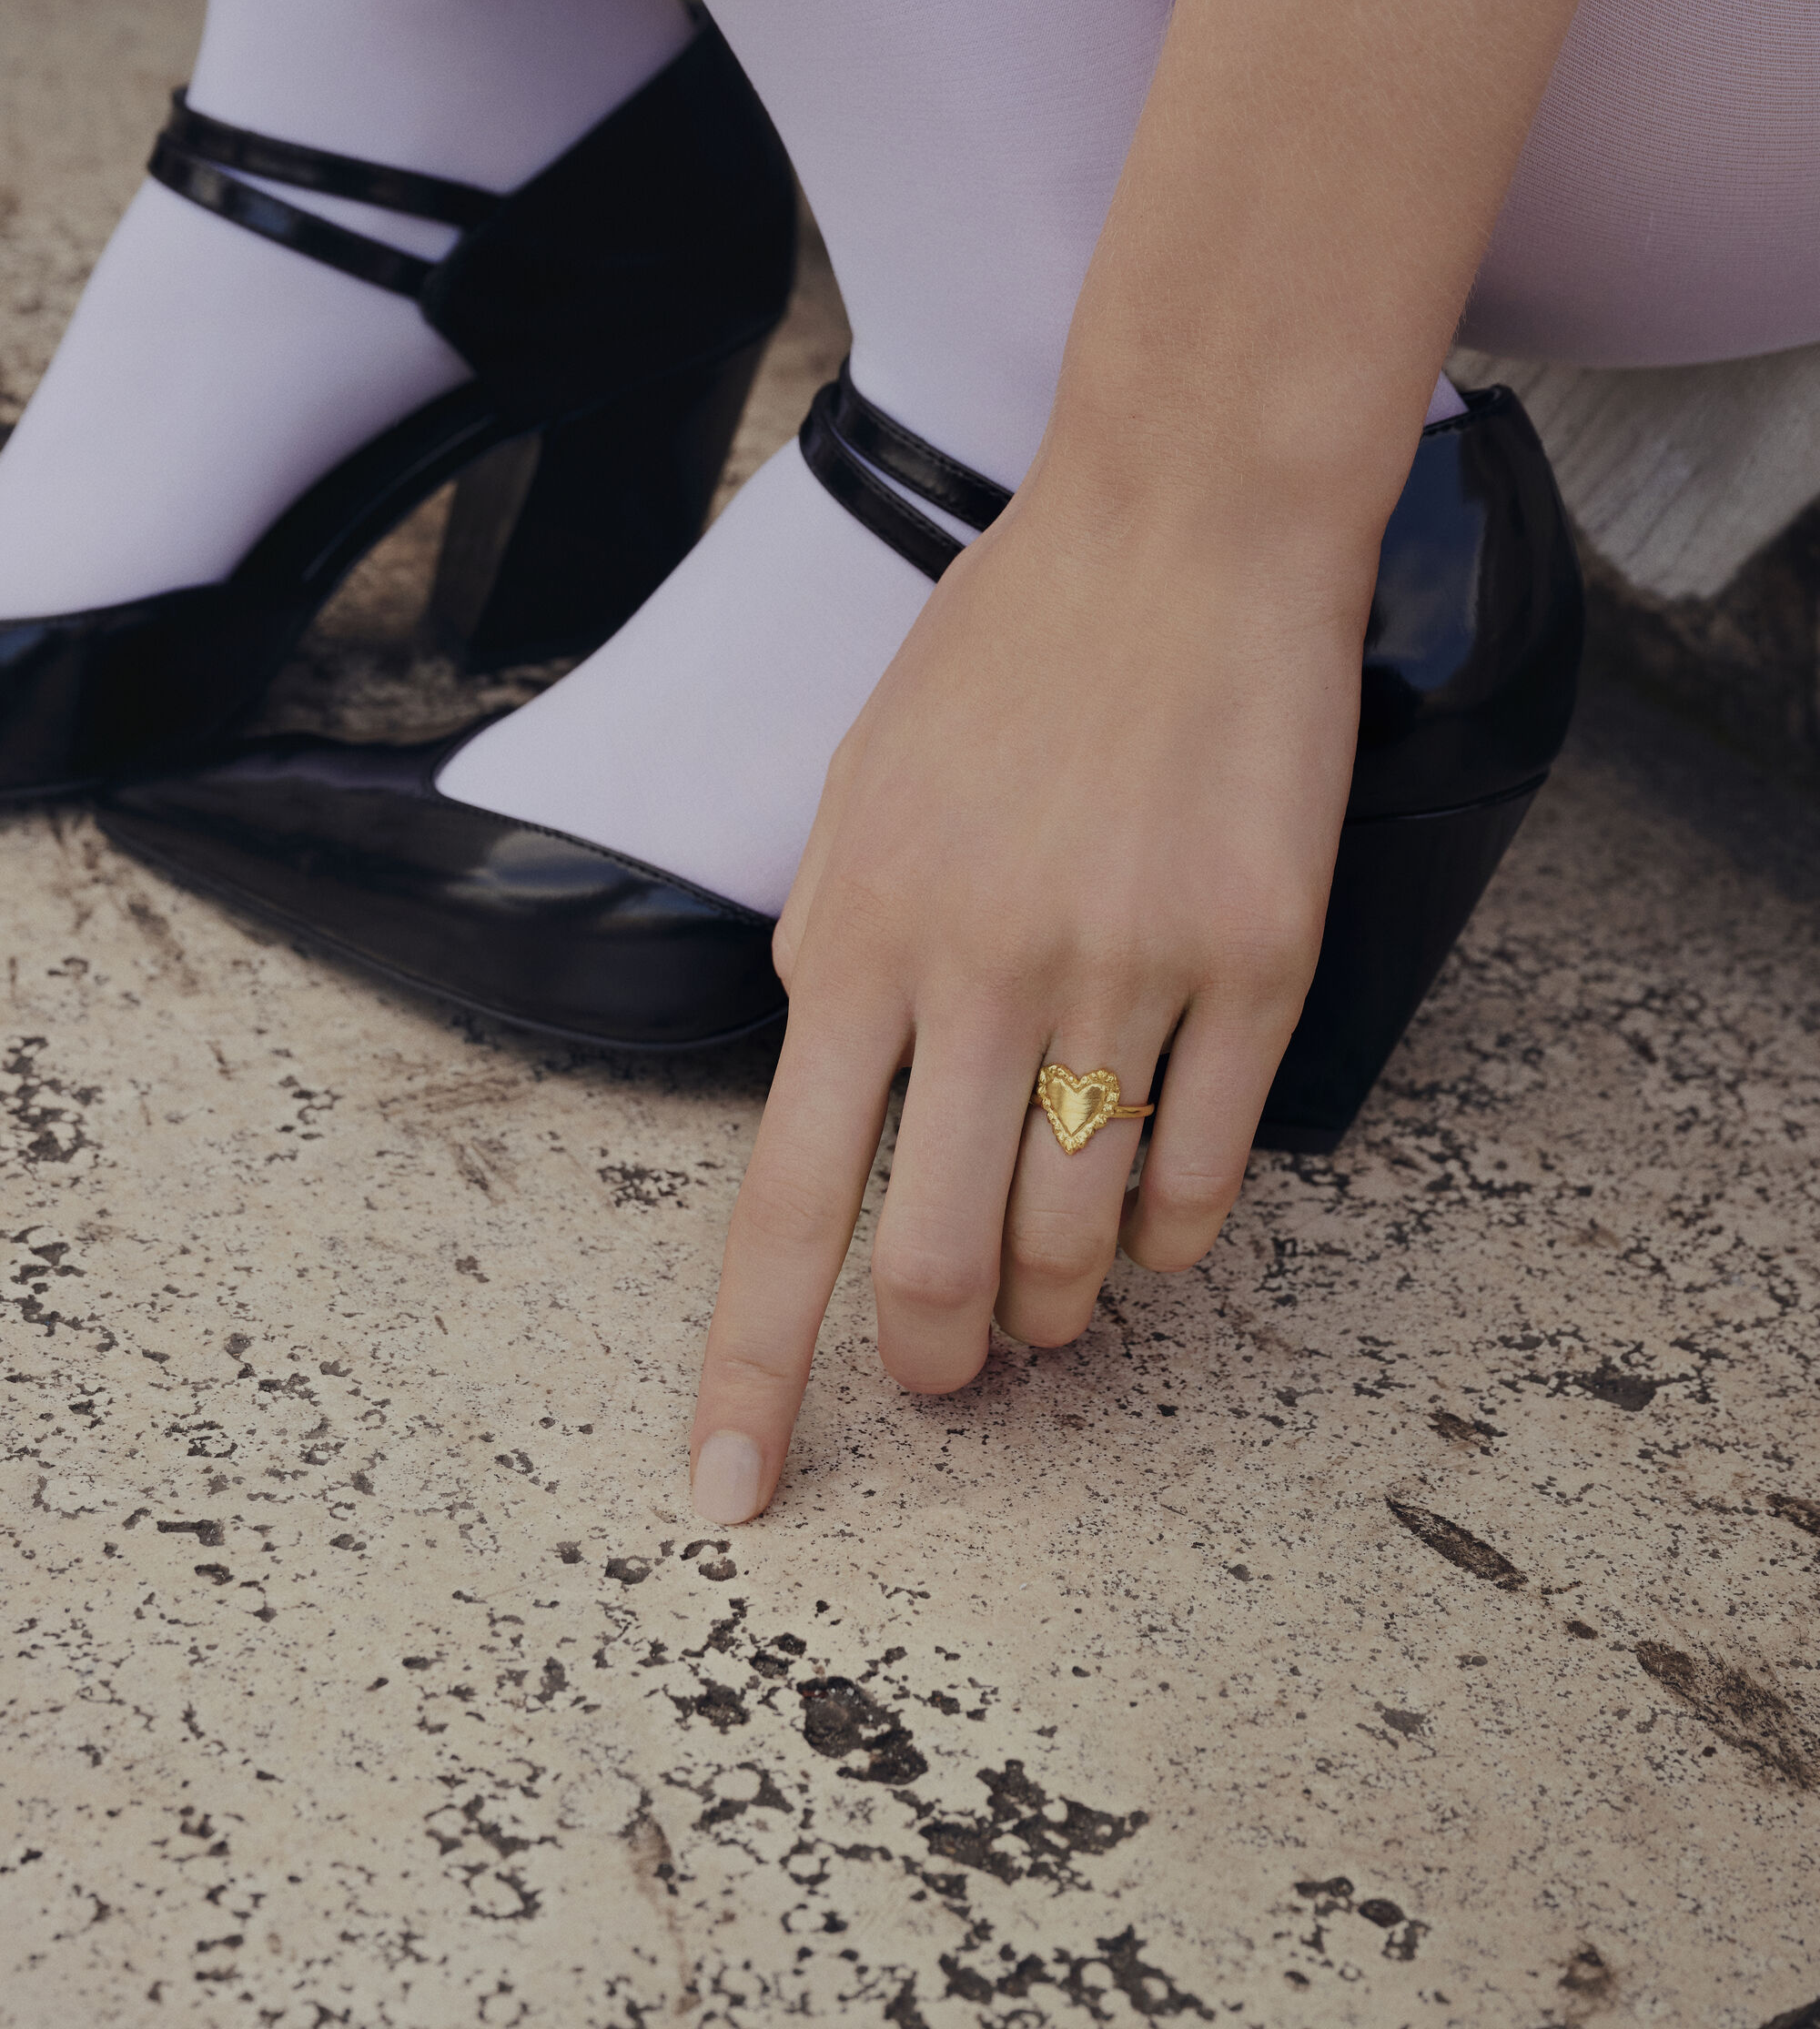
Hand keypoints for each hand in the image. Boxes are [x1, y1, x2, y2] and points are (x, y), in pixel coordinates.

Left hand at [686, 405, 1385, 1525]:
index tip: (731, 1496)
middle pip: (938, 1262)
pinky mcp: (1258, 965)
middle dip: (933, 1362)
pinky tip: (1150, 1230)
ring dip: (1055, 1310)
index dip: (748, 1370)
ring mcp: (1129, 975)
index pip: (781, 1204)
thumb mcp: (862, 791)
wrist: (1182, 532)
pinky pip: (1206, 1175)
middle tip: (944, 1382)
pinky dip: (1170, 1240)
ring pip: (1080, 1240)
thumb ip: (834, 947)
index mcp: (859, 936)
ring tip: (1050, 1306)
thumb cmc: (1009, 654)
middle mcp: (985, 974)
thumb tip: (828, 1086)